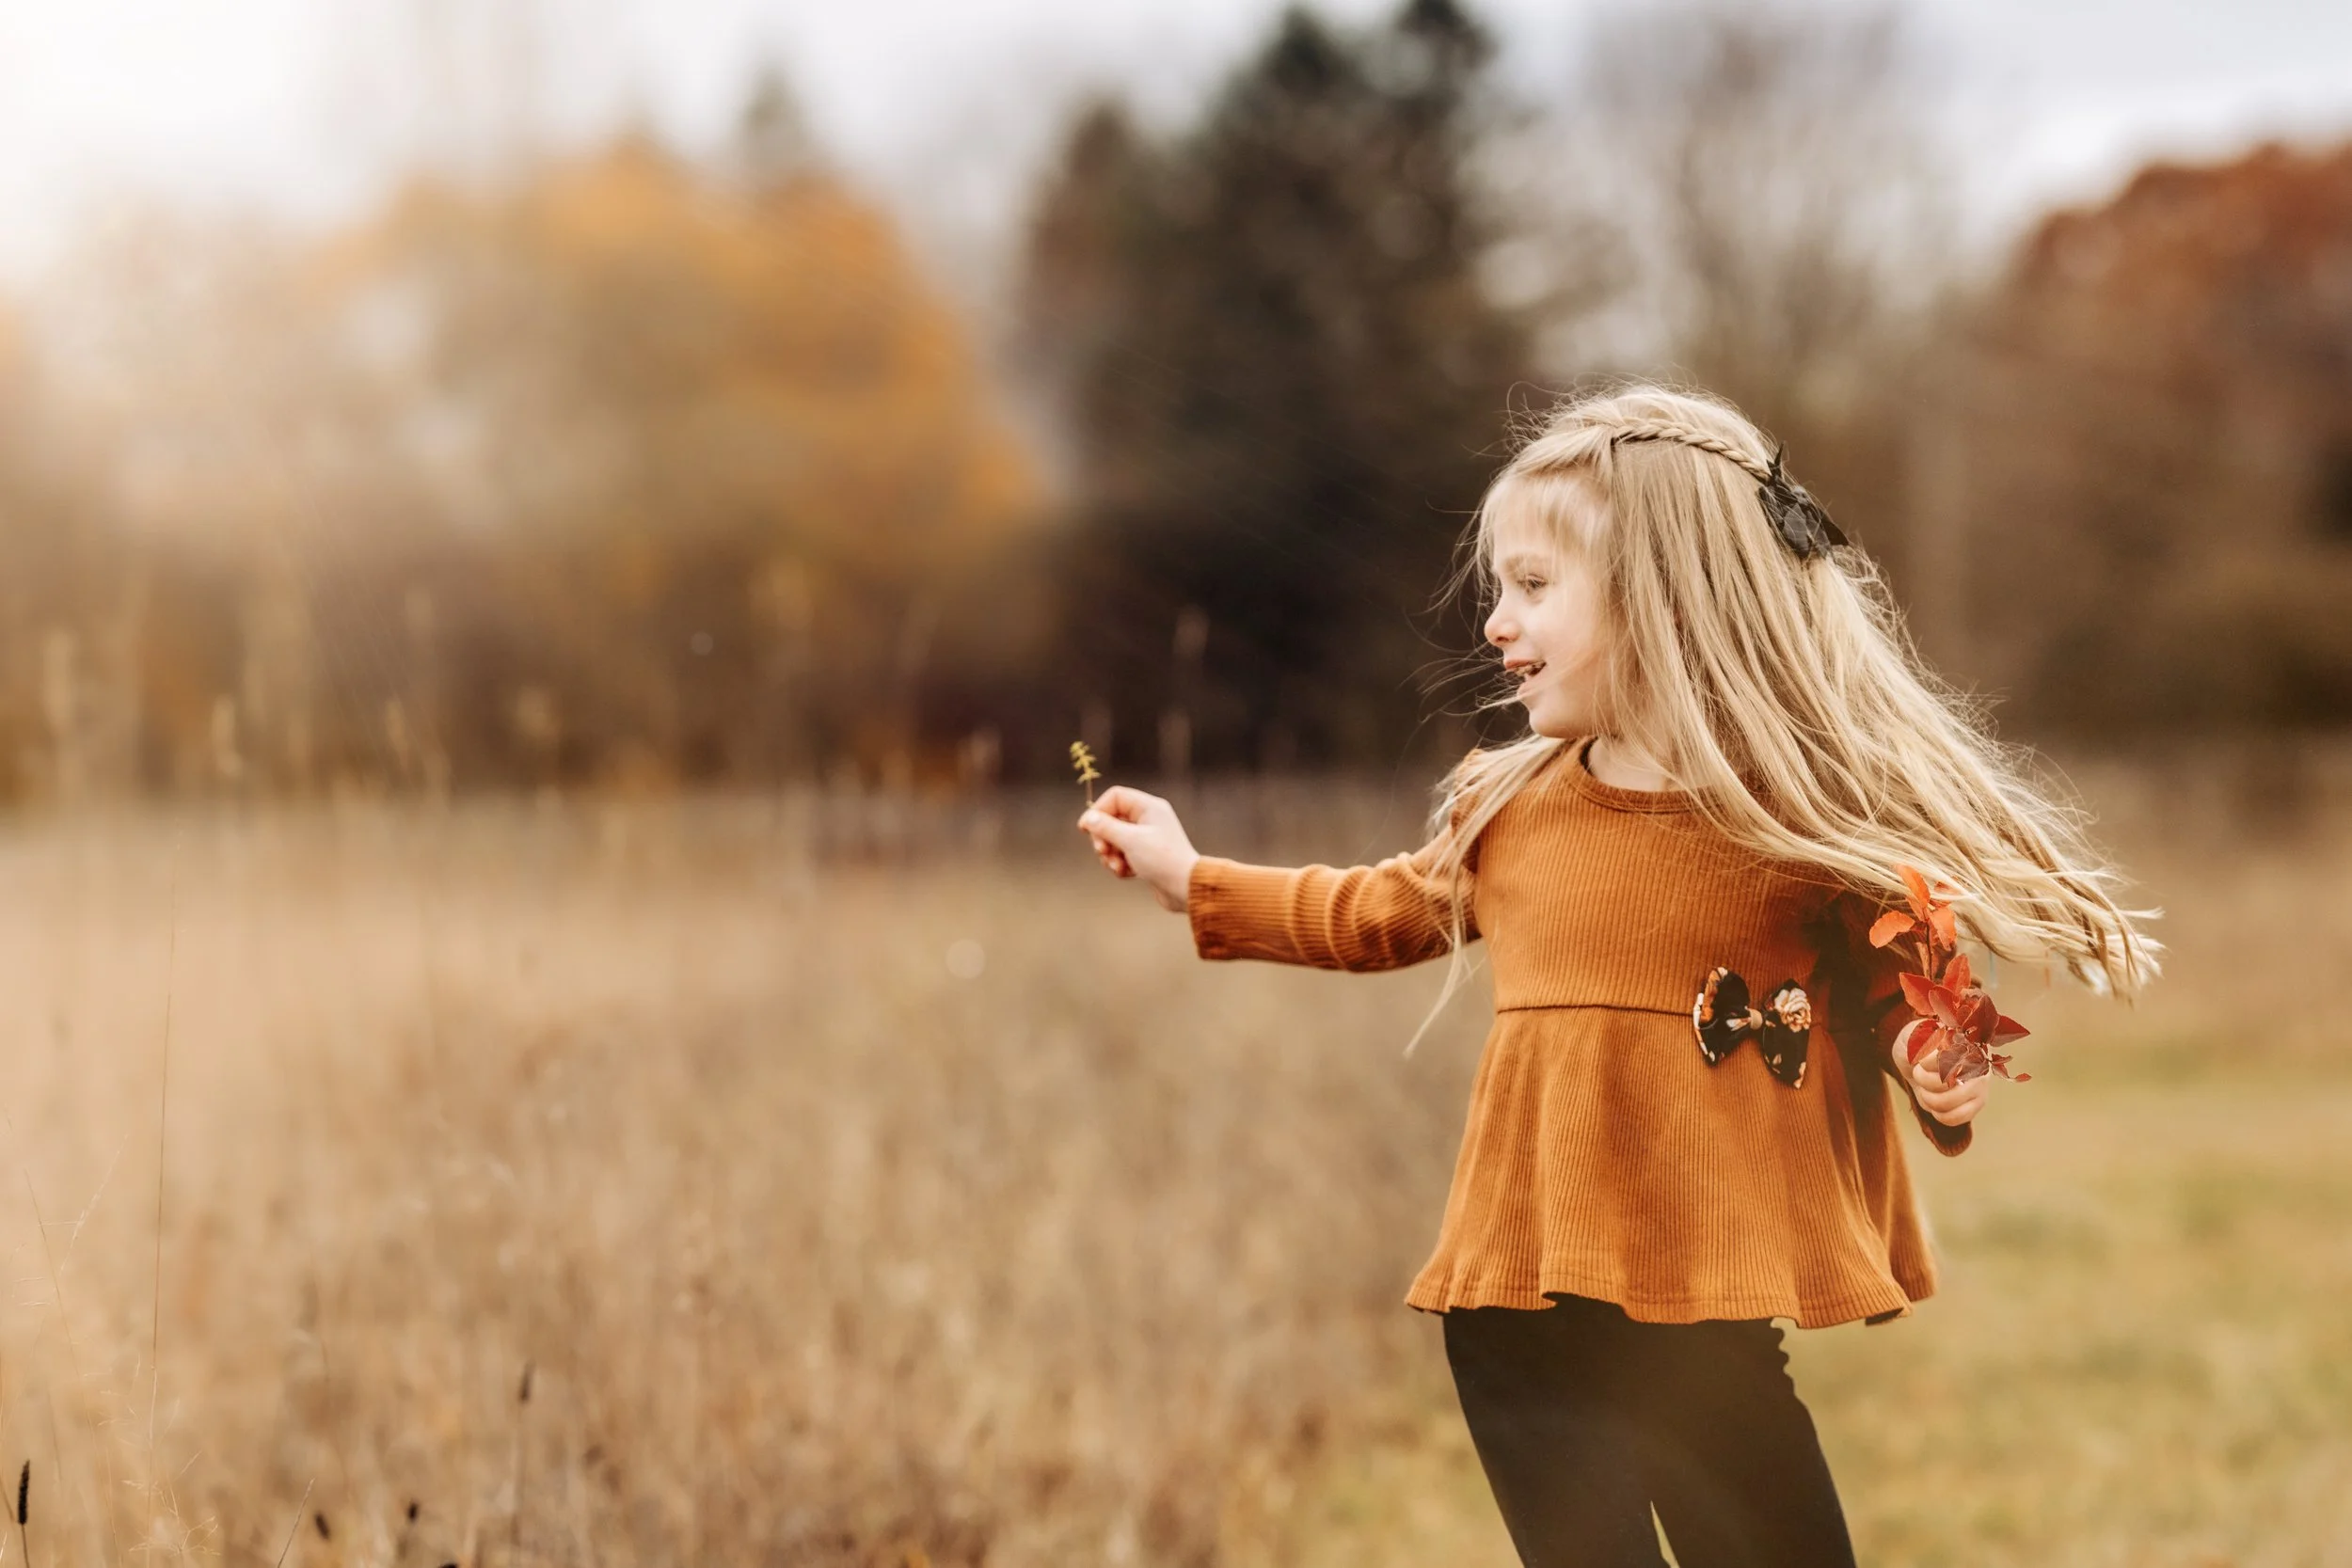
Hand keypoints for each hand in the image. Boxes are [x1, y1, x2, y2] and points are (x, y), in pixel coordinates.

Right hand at [1078, 785, 1199, 912]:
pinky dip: (1120, 864)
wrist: (1186, 888)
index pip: (1115, 797)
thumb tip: (1087, 818)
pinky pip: (1123, 855)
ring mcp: (1147, 838)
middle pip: (1112, 819)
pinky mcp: (1146, 856)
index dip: (1098, 810)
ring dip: (1110, 855)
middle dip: (1103, 837)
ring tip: (1117, 867)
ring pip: (1115, 840)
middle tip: (1102, 852)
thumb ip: (1106, 827)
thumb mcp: (1130, 840)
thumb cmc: (1162, 860)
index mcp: (1149, 807)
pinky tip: (1127, 874)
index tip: (1085, 829)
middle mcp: (1149, 819)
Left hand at [1893, 1021, 1989, 1126]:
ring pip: (1950, 1102)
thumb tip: (1934, 1058)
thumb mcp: (1912, 1036)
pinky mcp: (1977, 1104)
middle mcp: (1978, 1063)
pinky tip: (1934, 1103)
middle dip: (1925, 1081)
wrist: (1917, 1060)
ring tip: (1925, 1089)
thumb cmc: (1916, 1045)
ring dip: (1929, 1098)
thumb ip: (1922, 1042)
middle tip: (1918, 1073)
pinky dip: (1939, 1114)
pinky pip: (1957, 1117)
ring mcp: (1980, 1085)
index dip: (1927, 1063)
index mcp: (1965, 1042)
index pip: (1949, 1059)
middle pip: (1949, 1082)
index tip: (1920, 1060)